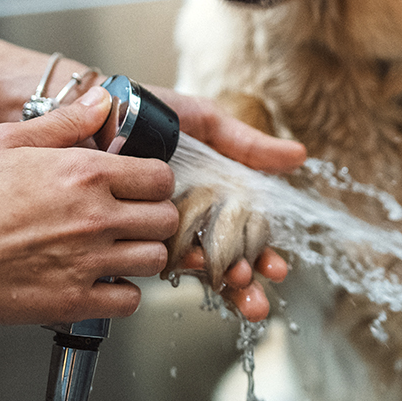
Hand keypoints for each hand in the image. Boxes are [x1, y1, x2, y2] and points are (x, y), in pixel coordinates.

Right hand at [0, 88, 177, 324]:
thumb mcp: (7, 140)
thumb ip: (64, 122)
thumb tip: (101, 103)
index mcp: (84, 173)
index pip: (160, 177)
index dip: (153, 182)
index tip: (139, 187)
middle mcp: (94, 217)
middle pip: (165, 220)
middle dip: (153, 217)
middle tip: (131, 219)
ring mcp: (86, 261)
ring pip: (153, 260)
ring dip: (140, 254)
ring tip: (116, 249)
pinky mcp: (72, 301)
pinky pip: (129, 301)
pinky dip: (121, 293)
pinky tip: (100, 280)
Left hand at [144, 85, 304, 320]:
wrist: (102, 106)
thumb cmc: (150, 110)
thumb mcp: (204, 122)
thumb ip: (247, 145)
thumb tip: (298, 156)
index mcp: (209, 197)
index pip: (242, 236)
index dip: (261, 255)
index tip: (277, 268)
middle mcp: (187, 218)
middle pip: (224, 259)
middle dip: (244, 282)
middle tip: (257, 294)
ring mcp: (159, 227)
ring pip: (195, 265)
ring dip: (220, 285)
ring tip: (238, 288)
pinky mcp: (128, 230)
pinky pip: (157, 253)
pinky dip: (180, 266)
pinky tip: (199, 271)